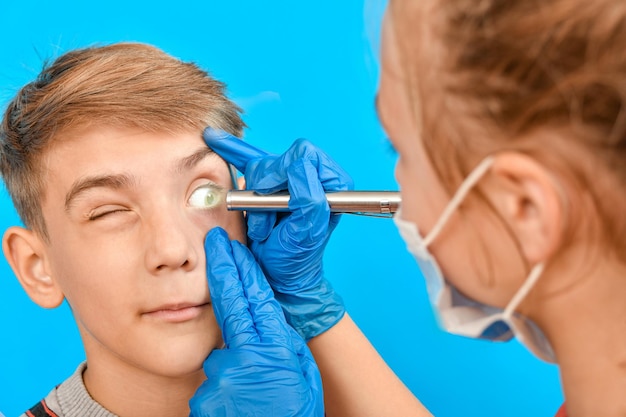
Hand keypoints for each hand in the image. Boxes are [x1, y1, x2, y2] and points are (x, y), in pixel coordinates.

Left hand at [189, 227, 322, 416]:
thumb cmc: (296, 416)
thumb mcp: (302, 375)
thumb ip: (283, 343)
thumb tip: (269, 319)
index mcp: (272, 349)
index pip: (251, 297)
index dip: (239, 268)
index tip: (229, 246)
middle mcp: (240, 359)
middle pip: (229, 305)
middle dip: (223, 270)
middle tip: (216, 244)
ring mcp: (217, 380)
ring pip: (222, 351)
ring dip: (234, 357)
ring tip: (254, 385)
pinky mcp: (203, 397)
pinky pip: (215, 378)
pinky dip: (227, 382)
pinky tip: (241, 399)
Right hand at [203, 128, 352, 339]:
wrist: (276, 278)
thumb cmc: (295, 259)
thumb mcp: (307, 232)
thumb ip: (310, 197)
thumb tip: (300, 164)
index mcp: (332, 184)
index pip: (306, 155)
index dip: (287, 173)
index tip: (279, 199)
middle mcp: (312, 178)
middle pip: (280, 159)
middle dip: (268, 190)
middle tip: (268, 220)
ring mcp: (289, 180)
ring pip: (261, 167)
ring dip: (254, 199)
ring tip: (262, 226)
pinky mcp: (268, 184)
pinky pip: (247, 159)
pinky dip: (232, 149)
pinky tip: (215, 139)